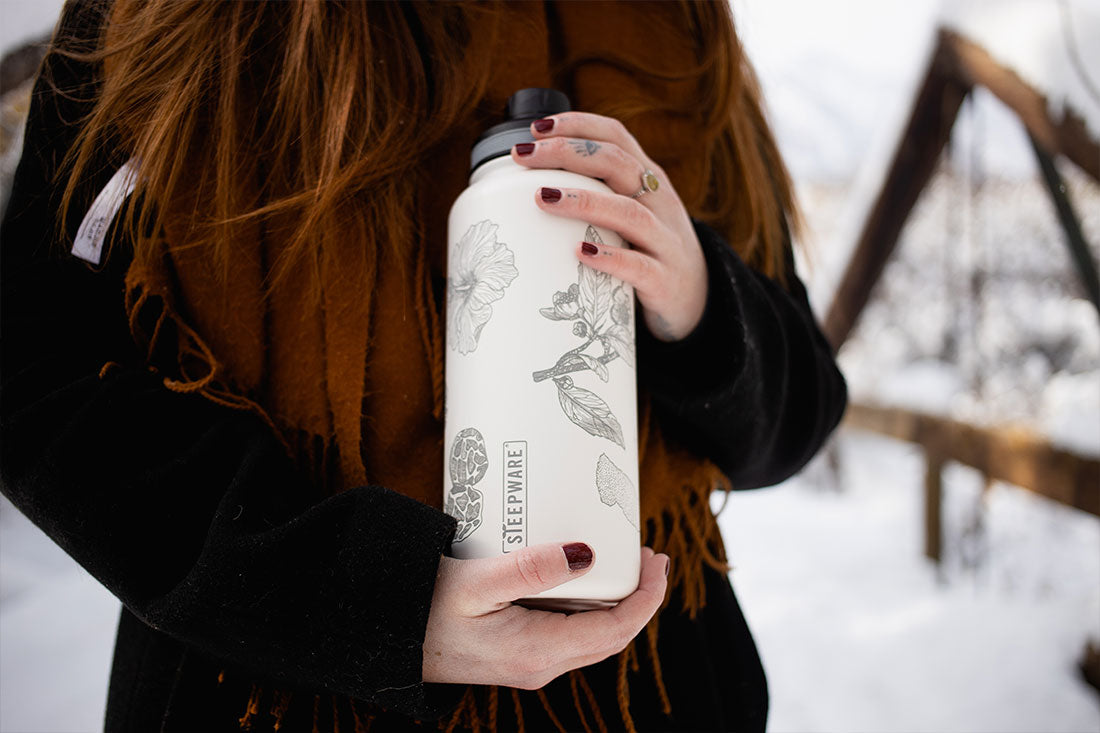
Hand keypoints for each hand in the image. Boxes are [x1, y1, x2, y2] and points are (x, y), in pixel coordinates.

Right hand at [422, 542, 668, 688]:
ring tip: (626, 561)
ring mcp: (531, 664)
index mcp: (537, 652)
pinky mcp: (520, 654)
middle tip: (649, 555)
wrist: (386, 639)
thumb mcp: (475, 583)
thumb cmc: (424, 608)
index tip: (657, 560)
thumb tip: (586, 554)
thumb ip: (530, 569)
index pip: (615, 630)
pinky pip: (571, 634)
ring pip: (594, 638)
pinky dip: (591, 606)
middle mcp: (541, 665)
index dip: (647, 597)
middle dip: (640, 597)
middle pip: (612, 637)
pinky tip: (585, 578)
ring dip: (619, 603)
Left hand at [511, 112, 708, 342]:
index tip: (536, 128)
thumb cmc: (647, 249)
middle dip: (568, 153)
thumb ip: (594, 191)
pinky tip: (581, 252)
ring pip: (628, 212)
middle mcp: (659, 202)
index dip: (577, 125)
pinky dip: (610, 257)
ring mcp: (664, 241)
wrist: (695, 300)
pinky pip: (638, 266)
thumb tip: (526, 182)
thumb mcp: (629, 210)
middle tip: (524, 157)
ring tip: (543, 197)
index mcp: (647, 179)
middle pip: (617, 164)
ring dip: (584, 201)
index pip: (616, 137)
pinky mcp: (663, 280)